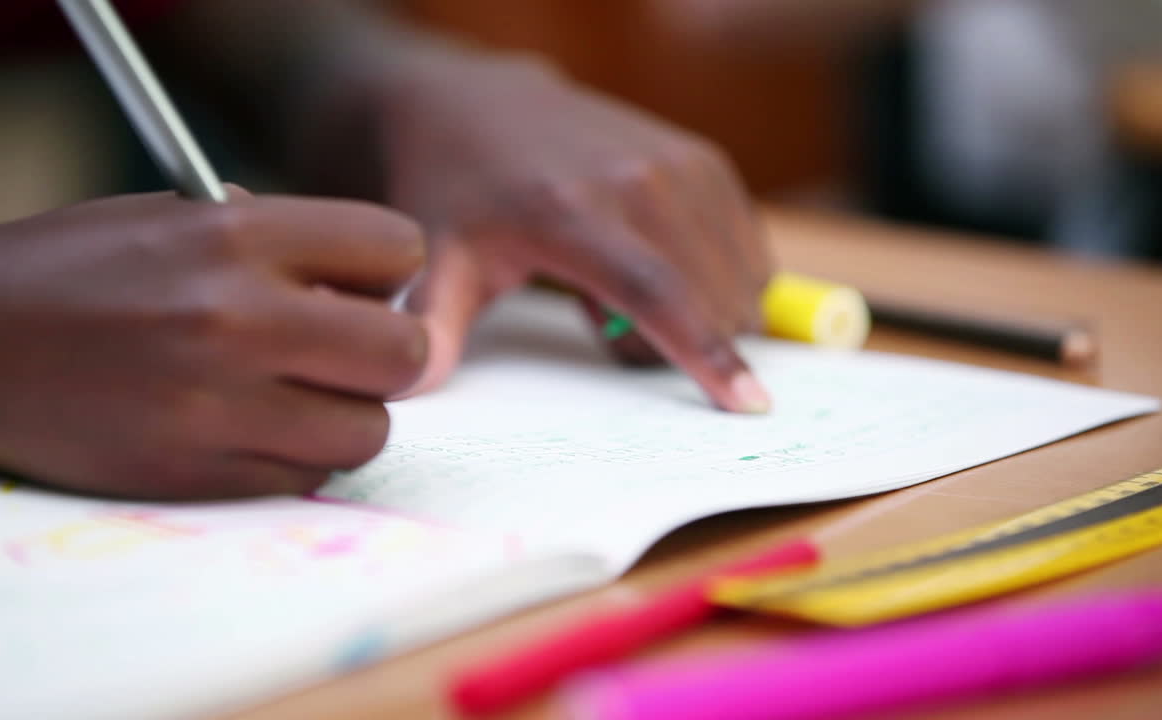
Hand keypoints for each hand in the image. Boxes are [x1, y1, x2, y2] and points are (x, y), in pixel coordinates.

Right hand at [0, 190, 425, 498]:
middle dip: (385, 354)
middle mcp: (238, 319)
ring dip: (345, 416)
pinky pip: (302, 478)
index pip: (395, 249)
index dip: (385, 269)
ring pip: (366, 432)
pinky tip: (250, 431)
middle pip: (403, 354)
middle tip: (346, 353)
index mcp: (235, 235)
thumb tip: (358, 281)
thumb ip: (273, 240)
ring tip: (295, 397)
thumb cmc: (70, 268)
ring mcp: (217, 406)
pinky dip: (293, 459)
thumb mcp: (171, 216)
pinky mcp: (194, 473)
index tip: (362, 286)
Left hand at [377, 56, 772, 410]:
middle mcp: (637, 181)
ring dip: (707, 313)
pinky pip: (748, 248)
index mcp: (570, 212)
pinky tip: (665, 270)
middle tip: (605, 325)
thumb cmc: (459, 190)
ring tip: (624, 291)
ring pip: (739, 277)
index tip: (749, 404)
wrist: (482, 104)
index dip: (704, 351)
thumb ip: (433, 326)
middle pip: (710, 295)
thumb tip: (412, 390)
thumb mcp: (437, 257)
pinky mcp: (704, 160)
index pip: (655, 291)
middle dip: (686, 343)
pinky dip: (724, 280)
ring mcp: (679, 164)